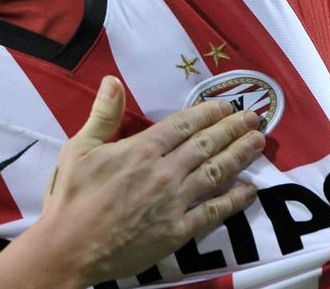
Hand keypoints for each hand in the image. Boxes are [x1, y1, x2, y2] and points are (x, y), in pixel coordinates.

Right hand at [36, 76, 264, 286]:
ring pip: (215, 173)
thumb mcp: (79, 148)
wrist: (70, 248)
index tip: (227, 106)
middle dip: (232, 129)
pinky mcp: (178, 230)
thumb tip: (112, 81)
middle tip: (255, 118)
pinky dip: (234, 200)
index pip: (183, 125)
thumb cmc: (71, 197)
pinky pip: (213, 212)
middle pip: (206, 145)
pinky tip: (249, 190)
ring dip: (239, 156)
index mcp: (140, 150)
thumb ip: (103, 114)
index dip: (208, 113)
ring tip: (259, 143)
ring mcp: (174, 202)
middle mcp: (164, 172)